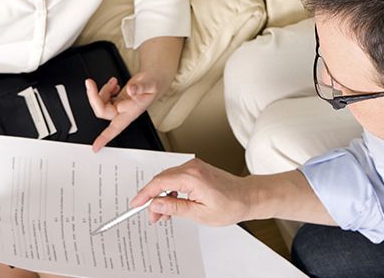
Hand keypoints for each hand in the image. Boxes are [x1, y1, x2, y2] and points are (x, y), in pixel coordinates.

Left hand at [86, 71, 162, 150]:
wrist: (155, 79)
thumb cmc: (155, 84)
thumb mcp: (151, 84)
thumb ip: (141, 87)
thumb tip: (131, 90)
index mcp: (132, 112)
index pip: (116, 128)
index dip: (105, 138)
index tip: (95, 147)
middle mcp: (123, 111)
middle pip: (102, 111)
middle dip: (94, 96)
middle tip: (90, 83)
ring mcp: (119, 106)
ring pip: (100, 104)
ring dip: (101, 91)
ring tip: (112, 83)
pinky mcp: (117, 100)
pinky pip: (103, 98)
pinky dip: (105, 89)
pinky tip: (113, 84)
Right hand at [131, 159, 250, 225]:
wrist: (247, 197)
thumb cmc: (230, 205)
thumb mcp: (199, 214)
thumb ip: (174, 208)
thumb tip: (155, 205)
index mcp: (192, 177)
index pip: (159, 182)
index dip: (144, 194)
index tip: (136, 204)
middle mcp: (192, 167)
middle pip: (161, 179)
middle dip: (153, 198)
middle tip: (152, 216)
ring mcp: (194, 166)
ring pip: (168, 178)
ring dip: (162, 195)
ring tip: (164, 214)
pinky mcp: (196, 168)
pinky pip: (176, 177)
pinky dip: (171, 189)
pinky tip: (172, 203)